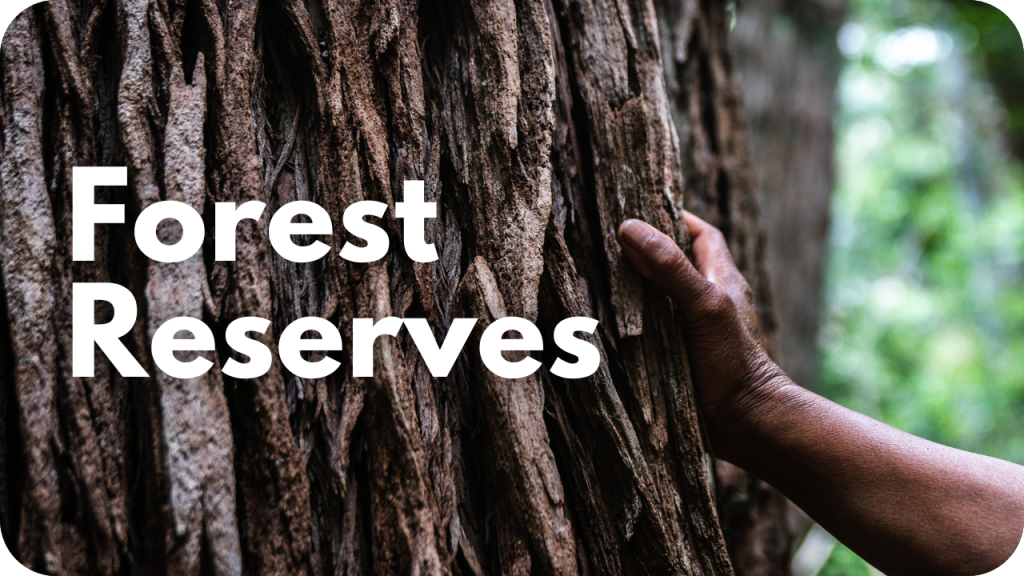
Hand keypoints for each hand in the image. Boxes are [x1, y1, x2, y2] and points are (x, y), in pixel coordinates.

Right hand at [616, 212, 785, 456]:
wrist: (744, 424)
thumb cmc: (732, 362)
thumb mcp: (703, 306)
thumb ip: (670, 268)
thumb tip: (629, 228)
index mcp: (722, 280)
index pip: (701, 234)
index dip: (675, 217)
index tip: (642, 205)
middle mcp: (706, 301)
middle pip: (674, 263)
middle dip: (644, 250)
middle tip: (605, 239)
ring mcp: (692, 330)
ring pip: (658, 298)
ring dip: (631, 288)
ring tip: (594, 274)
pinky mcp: (678, 358)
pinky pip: (649, 331)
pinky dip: (629, 323)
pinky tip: (603, 322)